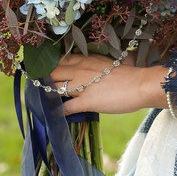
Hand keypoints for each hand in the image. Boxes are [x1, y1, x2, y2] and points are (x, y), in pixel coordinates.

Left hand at [50, 52, 167, 115]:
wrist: (141, 85)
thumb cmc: (129, 75)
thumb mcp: (107, 64)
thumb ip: (93, 67)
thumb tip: (85, 73)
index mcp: (86, 59)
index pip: (59, 60)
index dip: (48, 66)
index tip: (41, 71)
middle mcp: (80, 70)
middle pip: (52, 72)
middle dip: (42, 79)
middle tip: (35, 86)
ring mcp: (82, 85)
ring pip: (55, 88)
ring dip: (46, 95)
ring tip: (39, 101)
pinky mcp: (87, 101)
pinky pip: (65, 108)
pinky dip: (56, 112)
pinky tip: (52, 116)